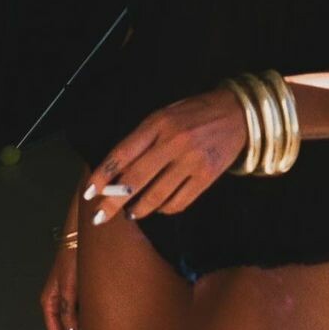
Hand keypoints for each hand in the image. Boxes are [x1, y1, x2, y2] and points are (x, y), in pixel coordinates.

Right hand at [39, 242, 85, 329]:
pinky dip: (89, 317)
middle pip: (65, 328)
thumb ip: (69, 310)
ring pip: (75, 320)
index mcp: (49, 301)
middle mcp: (58, 300)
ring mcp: (68, 294)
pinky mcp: (79, 288)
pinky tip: (101, 321)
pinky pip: (82, 309)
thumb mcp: (69, 286)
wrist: (82, 235)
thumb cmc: (72, 256)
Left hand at [82, 87, 246, 224]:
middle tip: (100, 216)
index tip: (90, 192)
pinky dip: (164, 209)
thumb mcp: (165, 115)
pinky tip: (159, 208)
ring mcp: (192, 161)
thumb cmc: (195, 113)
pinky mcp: (207, 177)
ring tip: (130, 214)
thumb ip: (143, 138)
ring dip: (138, 210)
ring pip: (156, 196)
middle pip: (135, 179)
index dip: (103, 175)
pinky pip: (179, 202)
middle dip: (113, 201)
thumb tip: (118, 170)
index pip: (123, 153)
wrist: (238, 114)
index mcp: (159, 123)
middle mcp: (174, 142)